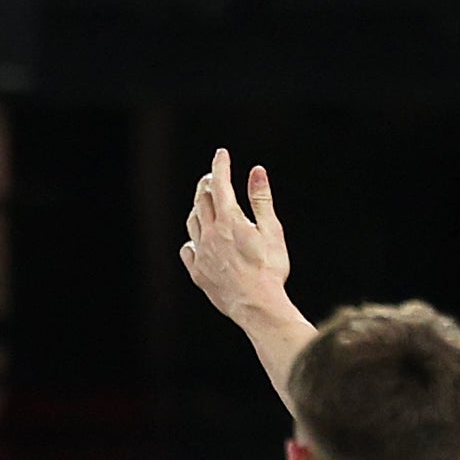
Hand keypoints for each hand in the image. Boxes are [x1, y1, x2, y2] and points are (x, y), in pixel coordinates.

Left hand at [181, 147, 294, 328]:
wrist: (257, 305)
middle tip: (212, 177)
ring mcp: (201, 254)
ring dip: (198, 209)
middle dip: (207, 184)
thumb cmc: (270, 268)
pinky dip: (192, 239)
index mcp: (229, 221)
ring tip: (204, 204)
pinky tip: (197, 240)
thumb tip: (257, 171)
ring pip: (192, 223)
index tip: (221, 154)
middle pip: (202, 200)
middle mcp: (210, 234)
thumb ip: (261, 200)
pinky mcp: (198, 273)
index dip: (220, 166)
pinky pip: (188, 250)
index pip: (220, 184)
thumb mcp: (272, 230)